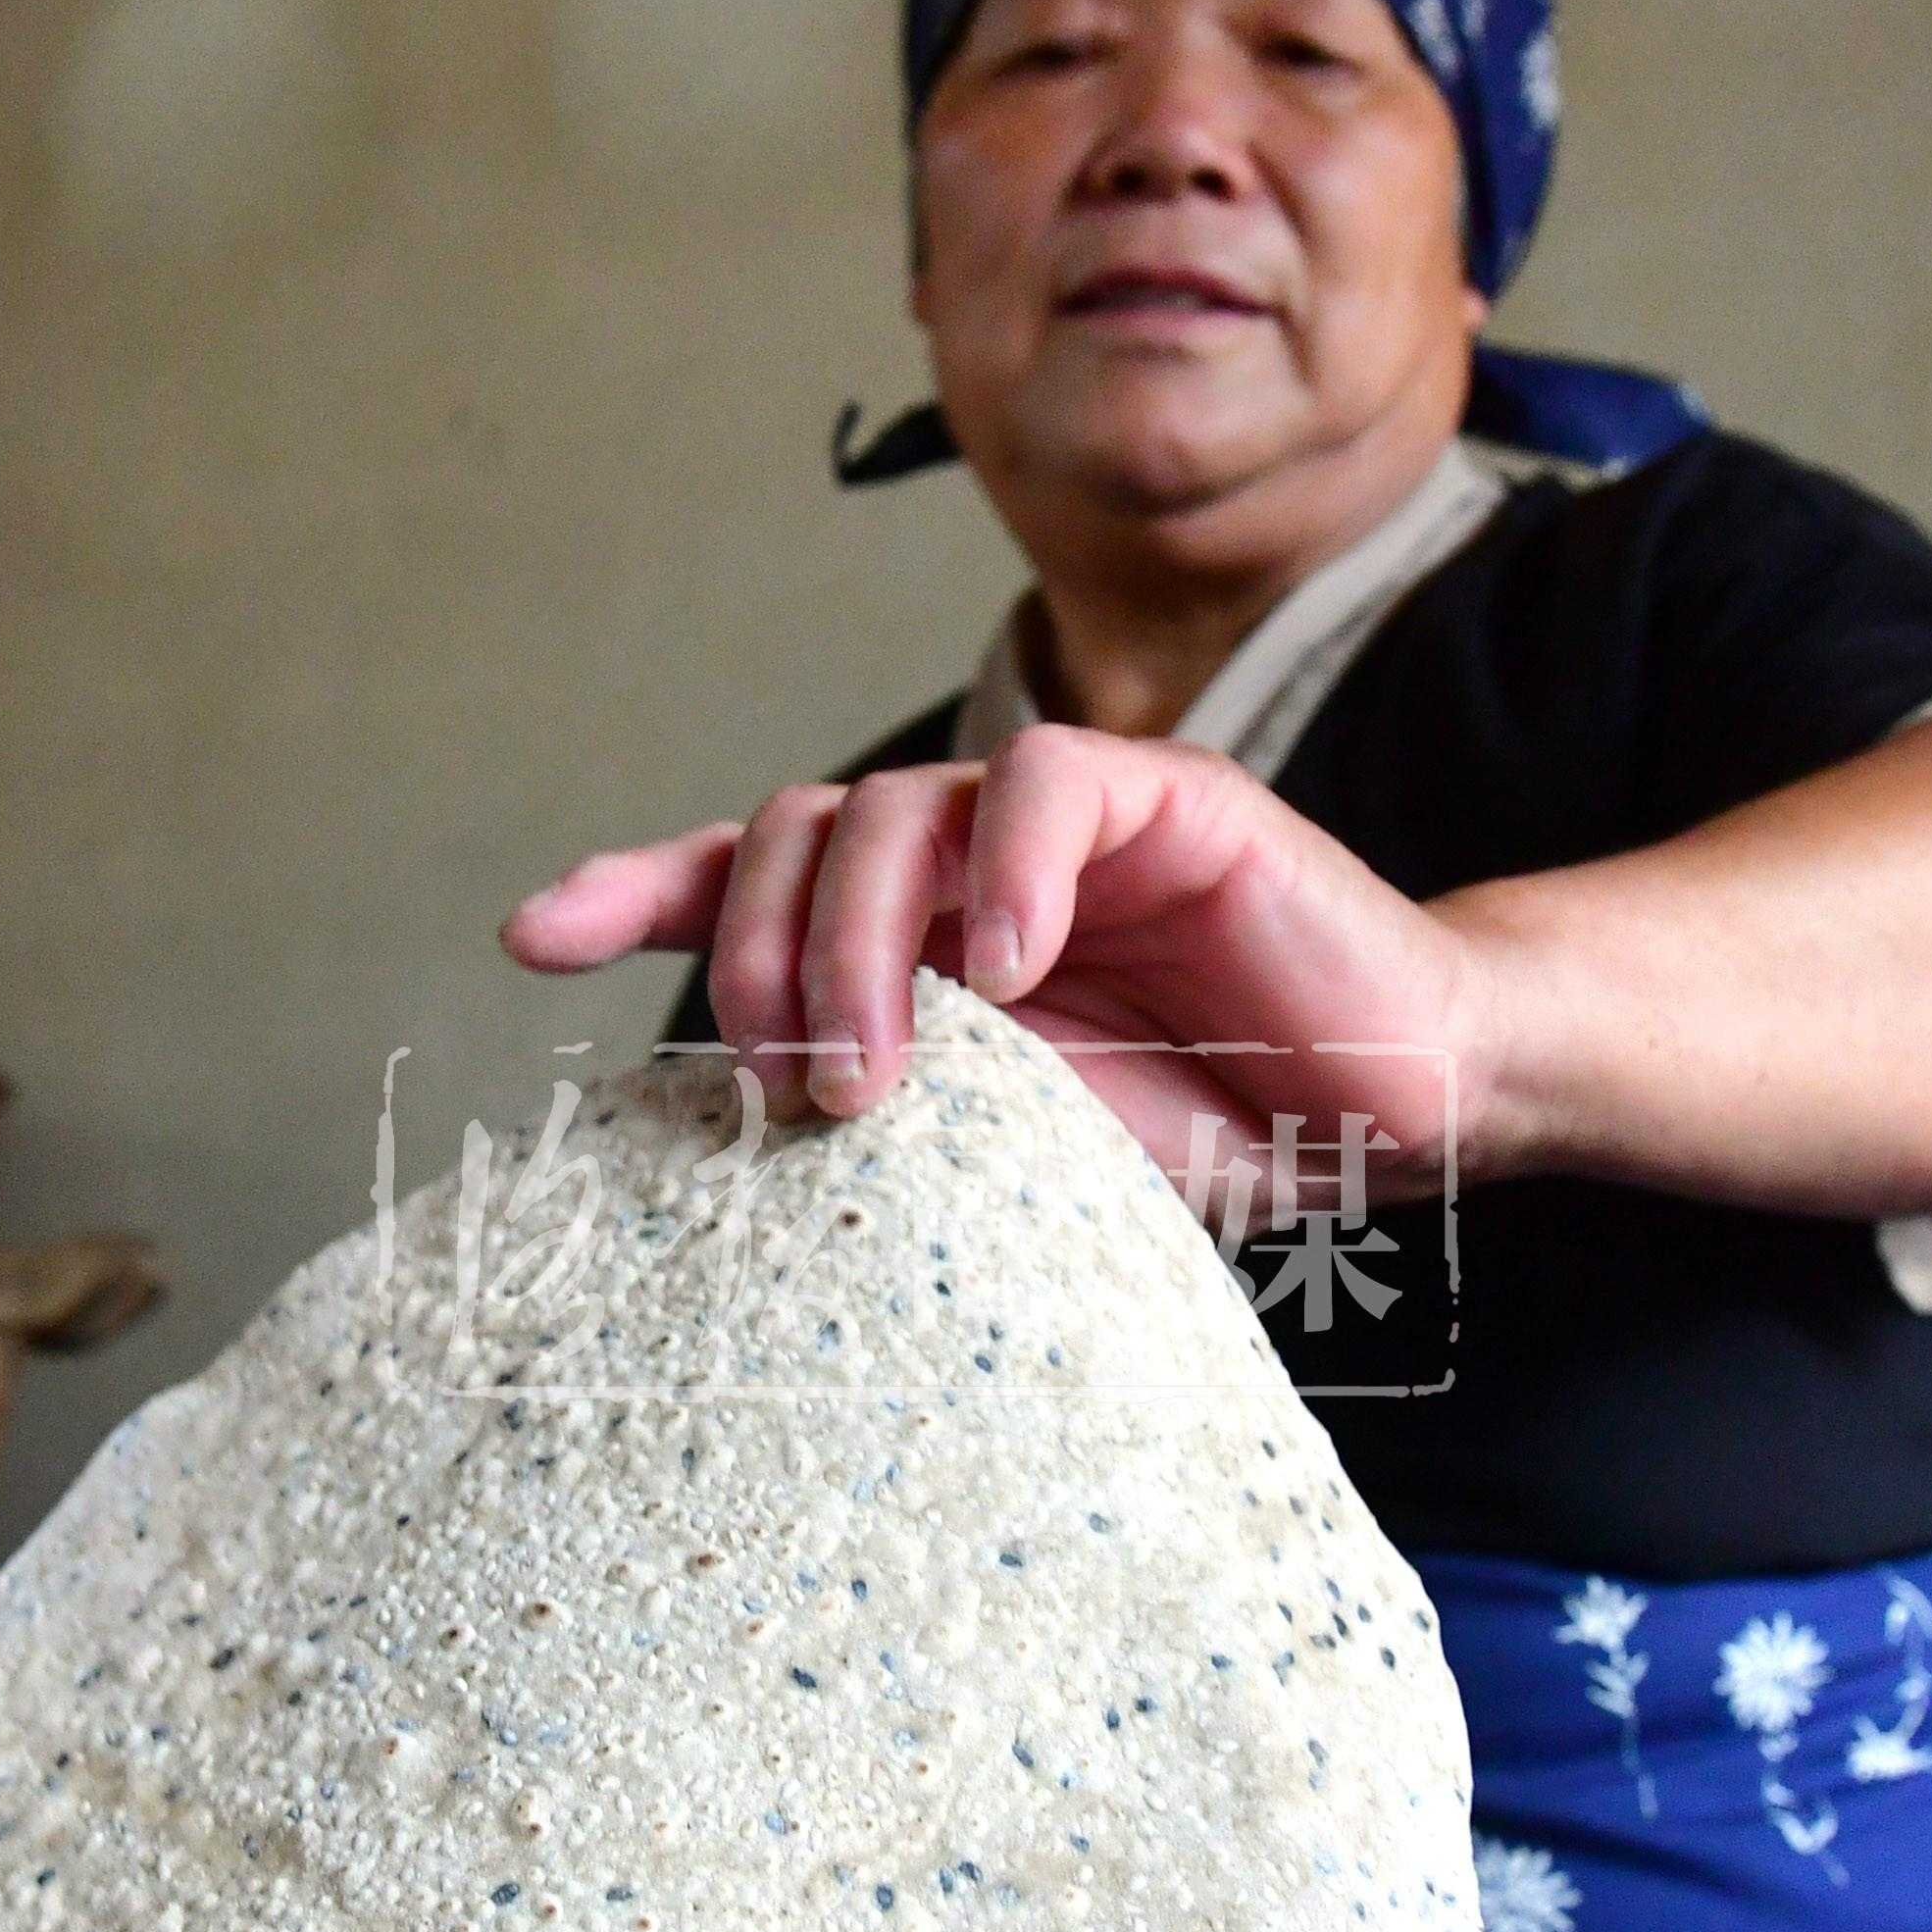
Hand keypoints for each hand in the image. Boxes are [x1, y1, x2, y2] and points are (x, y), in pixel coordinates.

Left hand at [500, 728, 1512, 1226]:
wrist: (1395, 1105)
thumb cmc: (1209, 1126)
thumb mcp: (1016, 1145)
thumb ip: (907, 1108)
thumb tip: (755, 1128)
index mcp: (918, 936)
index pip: (750, 875)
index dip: (641, 890)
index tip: (536, 940)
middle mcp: (964, 861)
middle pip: (794, 834)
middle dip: (756, 955)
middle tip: (792, 1087)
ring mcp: (1056, 823)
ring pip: (892, 807)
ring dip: (854, 941)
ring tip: (875, 1073)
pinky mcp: (1167, 797)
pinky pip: (1046, 786)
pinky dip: (1007, 867)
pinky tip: (1016, 968)